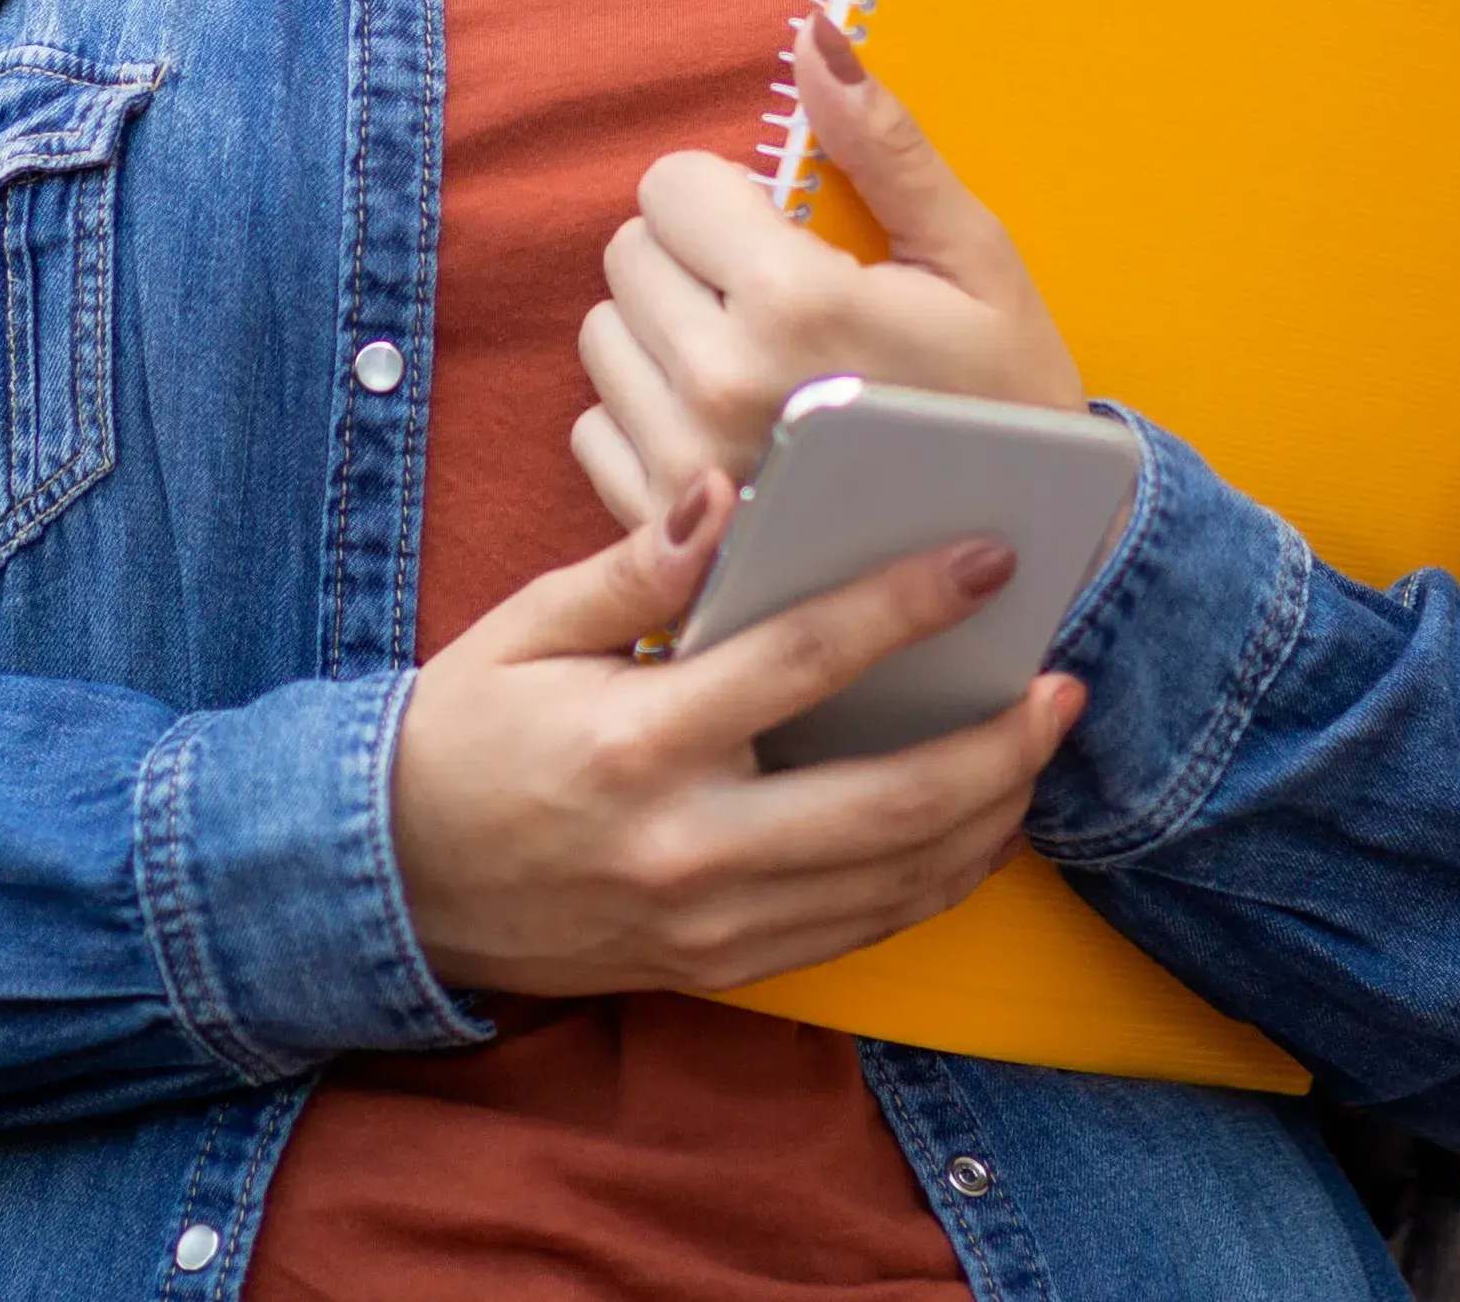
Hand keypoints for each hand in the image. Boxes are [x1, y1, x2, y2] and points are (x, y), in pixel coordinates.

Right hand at [390, 471, 1084, 994]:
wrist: (395, 885)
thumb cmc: (462, 736)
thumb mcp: (523, 630)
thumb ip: (629, 566)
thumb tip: (723, 494)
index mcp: (636, 742)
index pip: (804, 663)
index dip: (907, 605)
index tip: (987, 558)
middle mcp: (686, 844)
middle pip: (885, 802)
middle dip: (995, 745)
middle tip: (1064, 684)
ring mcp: (710, 922)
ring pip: (892, 881)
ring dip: (988, 813)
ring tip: (1041, 745)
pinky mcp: (720, 966)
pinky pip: (861, 929)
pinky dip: (937, 878)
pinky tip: (979, 823)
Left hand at [570, 16, 1083, 535]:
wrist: (1028, 566)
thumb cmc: (1006, 400)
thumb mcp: (972, 257)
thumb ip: (882, 143)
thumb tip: (814, 34)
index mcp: (792, 299)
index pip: (671, 186)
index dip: (729, 198)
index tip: (790, 239)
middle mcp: (719, 381)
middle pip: (629, 255)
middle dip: (694, 261)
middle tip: (781, 308)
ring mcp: (685, 465)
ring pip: (605, 337)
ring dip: (666, 337)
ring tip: (760, 372)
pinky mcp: (665, 529)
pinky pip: (595, 427)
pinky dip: (647, 420)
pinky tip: (731, 437)